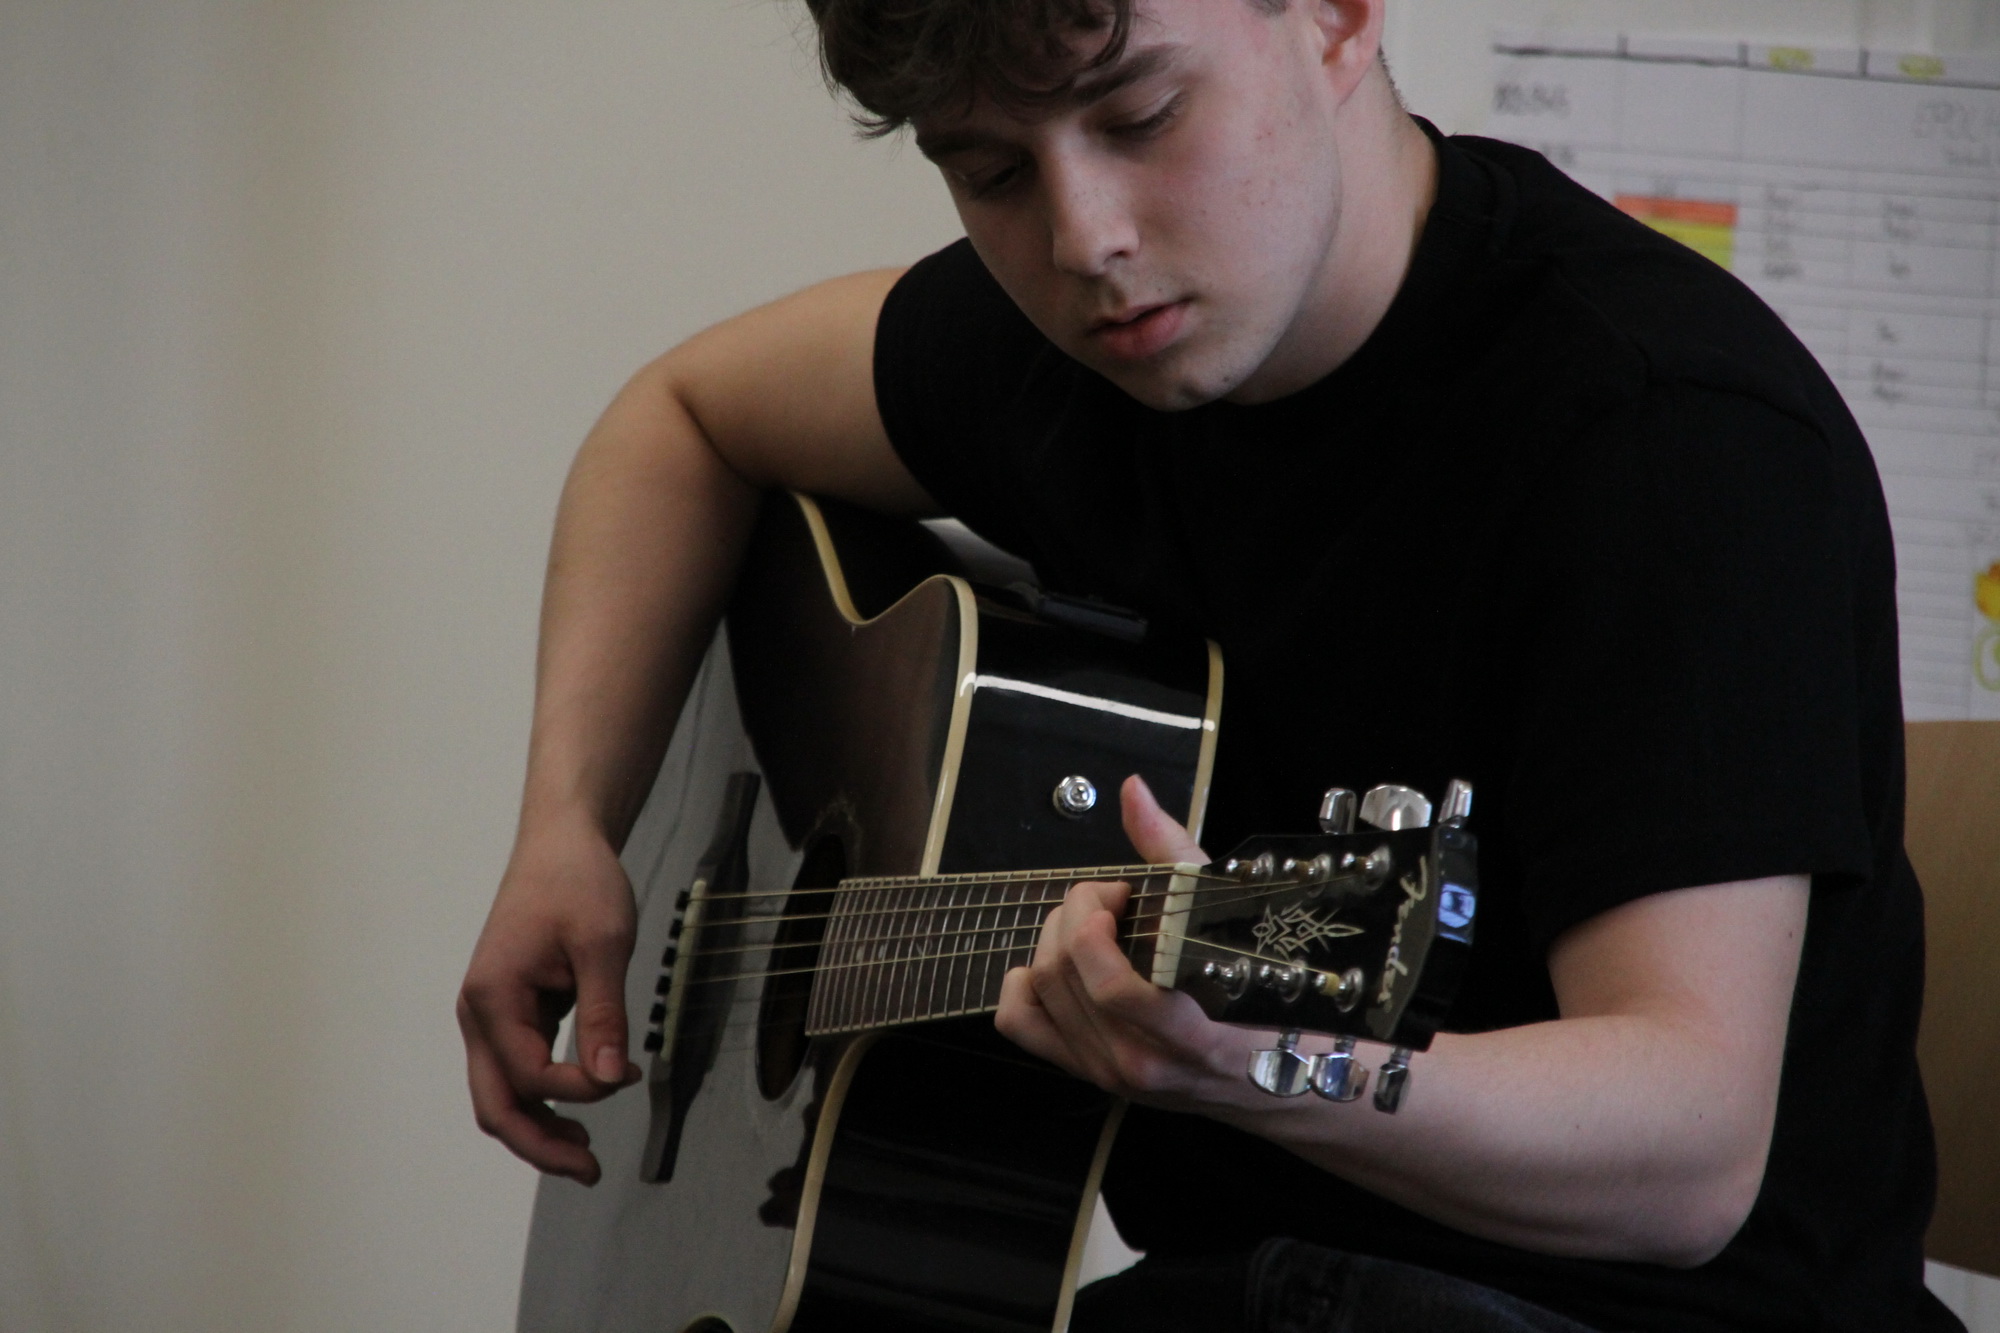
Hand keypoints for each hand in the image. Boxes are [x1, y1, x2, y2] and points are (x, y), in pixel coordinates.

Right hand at [457, 816, 641, 1183]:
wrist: (562, 842)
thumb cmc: (578, 882)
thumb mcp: (602, 944)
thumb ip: (604, 1015)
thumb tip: (609, 1079)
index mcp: (492, 998)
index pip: (529, 1074)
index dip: (579, 1090)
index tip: (626, 1076)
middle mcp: (479, 1014)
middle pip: (495, 1105)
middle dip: (540, 1145)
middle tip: (591, 1171)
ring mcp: (491, 1016)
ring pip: (503, 1094)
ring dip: (540, 1128)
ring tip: (586, 1155)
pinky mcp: (511, 1013)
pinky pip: (518, 1070)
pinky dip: (545, 1097)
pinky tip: (583, 1102)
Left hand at [995, 776, 1249, 1108]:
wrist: (1274, 1077)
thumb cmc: (1260, 995)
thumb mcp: (1226, 918)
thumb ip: (1172, 852)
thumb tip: (1132, 791)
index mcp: (1187, 1035)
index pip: (1109, 985)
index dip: (1095, 917)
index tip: (1122, 892)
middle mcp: (1141, 1063)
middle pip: (1062, 973)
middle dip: (1073, 913)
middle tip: (1107, 898)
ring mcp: (1108, 1073)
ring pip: (1040, 991)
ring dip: (1054, 938)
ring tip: (1091, 924)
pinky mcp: (1086, 1070)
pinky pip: (1022, 1023)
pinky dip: (1023, 984)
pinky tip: (1057, 961)